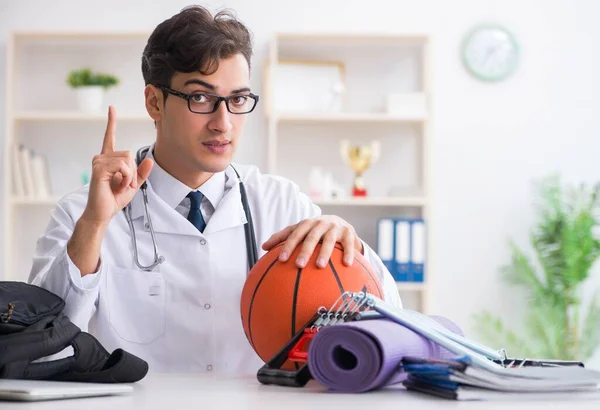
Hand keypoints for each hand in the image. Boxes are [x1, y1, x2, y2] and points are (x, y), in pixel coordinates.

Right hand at [81, 106, 153, 226]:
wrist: (103, 213)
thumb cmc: (114, 199)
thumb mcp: (133, 185)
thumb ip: (141, 173)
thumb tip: (149, 159)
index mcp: (109, 159)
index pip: (110, 137)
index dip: (112, 122)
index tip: (111, 108)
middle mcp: (101, 157)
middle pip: (129, 153)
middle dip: (133, 172)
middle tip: (124, 185)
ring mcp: (99, 162)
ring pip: (127, 160)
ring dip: (130, 176)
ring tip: (120, 186)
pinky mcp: (99, 169)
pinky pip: (123, 166)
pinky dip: (127, 177)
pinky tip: (118, 185)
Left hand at [262, 215, 363, 268]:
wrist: (341, 223)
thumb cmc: (315, 231)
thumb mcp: (300, 231)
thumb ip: (283, 237)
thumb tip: (263, 247)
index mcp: (306, 224)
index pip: (295, 235)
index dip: (288, 246)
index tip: (281, 260)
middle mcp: (320, 224)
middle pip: (311, 238)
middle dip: (305, 251)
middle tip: (299, 265)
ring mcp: (335, 228)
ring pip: (329, 240)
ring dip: (324, 252)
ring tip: (320, 266)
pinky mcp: (349, 233)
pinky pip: (348, 244)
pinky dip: (348, 253)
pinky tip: (347, 265)